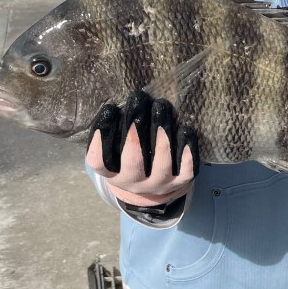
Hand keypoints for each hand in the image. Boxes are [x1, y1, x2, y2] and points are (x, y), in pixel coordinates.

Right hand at [86, 91, 197, 208]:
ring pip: (161, 164)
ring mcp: (158, 184)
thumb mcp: (116, 150)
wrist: (154, 188)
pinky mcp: (180, 183)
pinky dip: (187, 151)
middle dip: (135, 132)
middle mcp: (133, 182)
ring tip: (161, 109)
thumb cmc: (130, 158)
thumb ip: (116, 131)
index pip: (100, 161)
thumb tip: (124, 100)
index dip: (101, 138)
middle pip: (133, 161)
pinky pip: (186, 170)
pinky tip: (186, 130)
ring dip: (162, 136)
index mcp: (112, 173)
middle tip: (138, 102)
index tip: (109, 109)